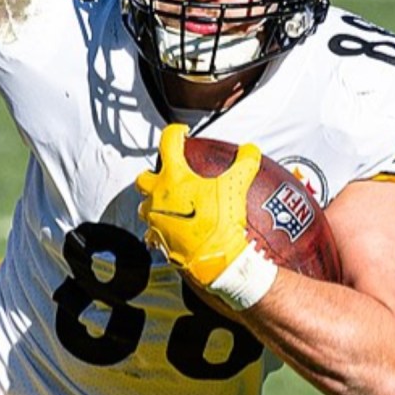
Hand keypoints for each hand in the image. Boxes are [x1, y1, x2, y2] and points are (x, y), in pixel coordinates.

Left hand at [136, 124, 261, 286]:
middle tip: (168, 174)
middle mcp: (157, 196)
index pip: (168, 144)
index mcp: (173, 178)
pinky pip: (151, 231)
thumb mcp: (235, 188)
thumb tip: (251, 149)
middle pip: (143, 178)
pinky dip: (159, 227)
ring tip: (170, 202)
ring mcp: (154, 219)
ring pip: (143, 205)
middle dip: (152, 173)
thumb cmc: (221, 223)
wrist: (216, 260)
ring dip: (153, 201)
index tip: (182, 133)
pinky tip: (172, 228)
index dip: (175, 133)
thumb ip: (244, 164)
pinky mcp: (157, 239)